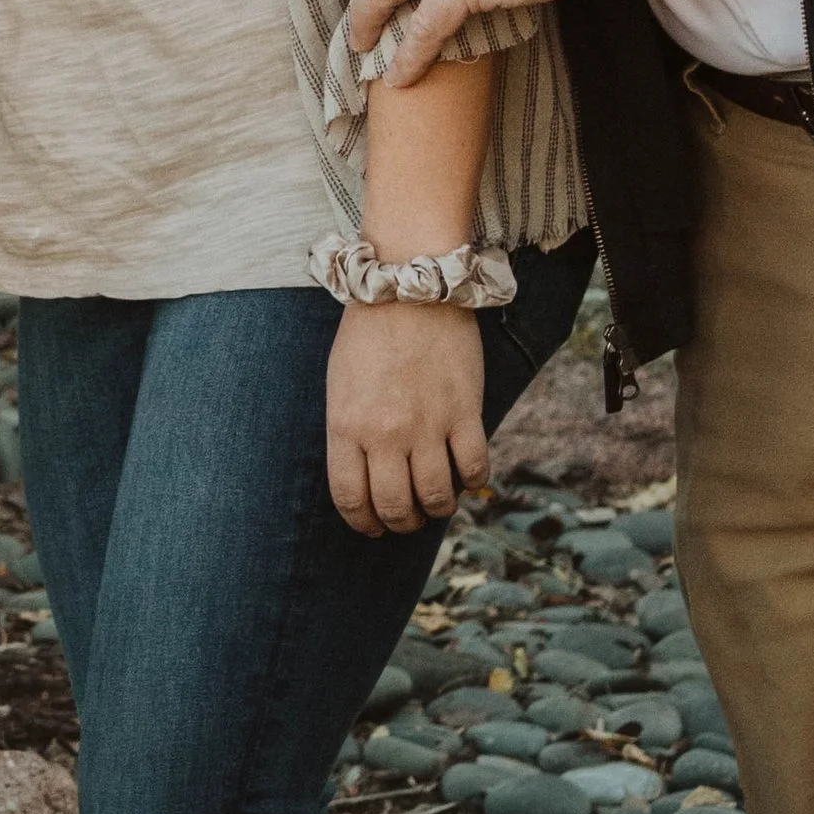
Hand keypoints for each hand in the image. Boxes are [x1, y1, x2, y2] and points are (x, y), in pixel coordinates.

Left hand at [326, 299, 486, 537]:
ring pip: (436, 498)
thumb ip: (349, 432)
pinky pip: (473, 470)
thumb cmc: (368, 334)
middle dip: (401, 522)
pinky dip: (471, 483)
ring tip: (437, 501)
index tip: (372, 527)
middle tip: (408, 517)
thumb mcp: (340, 386)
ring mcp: (427, 425)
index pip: (351, 499)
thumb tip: (366, 476)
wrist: (408, 286)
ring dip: (437, 509)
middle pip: (395, 507)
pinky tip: (466, 475)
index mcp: (346, 426)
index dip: (362, 523)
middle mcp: (384, 433)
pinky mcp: (464, 413)